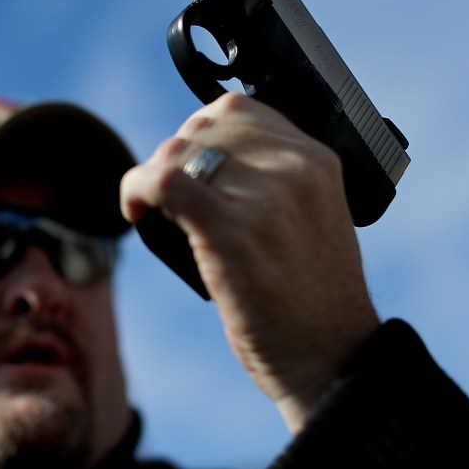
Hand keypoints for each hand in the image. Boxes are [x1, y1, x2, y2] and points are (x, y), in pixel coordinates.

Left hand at [120, 92, 379, 431]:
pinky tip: (135, 212)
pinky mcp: (233, 232)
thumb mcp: (310, 219)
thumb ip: (272, 182)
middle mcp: (296, 168)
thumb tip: (201, 159)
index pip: (239, 110)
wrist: (333, 359)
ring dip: (151, 176)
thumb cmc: (313, 301)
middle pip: (202, 126)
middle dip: (171, 156)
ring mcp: (267, 198)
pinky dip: (136, 189)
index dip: (197, 133)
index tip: (187, 168)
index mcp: (317, 160)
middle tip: (165, 198)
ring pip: (177, 150)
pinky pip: (164, 182)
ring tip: (152, 210)